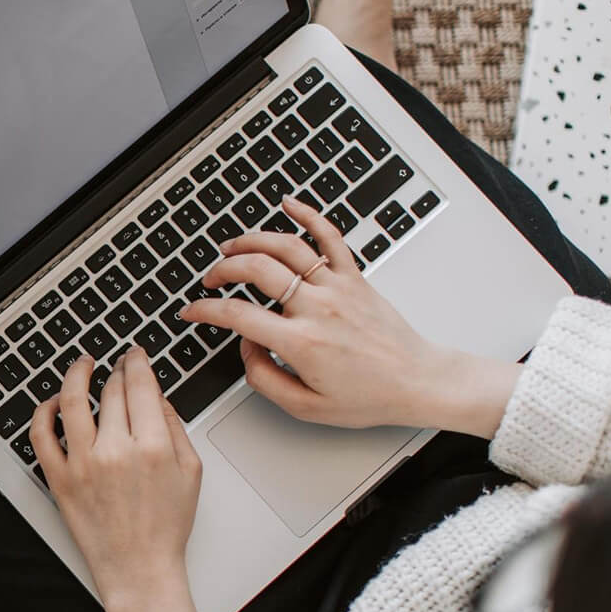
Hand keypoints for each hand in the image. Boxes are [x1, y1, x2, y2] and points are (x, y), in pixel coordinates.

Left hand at [31, 348, 208, 611]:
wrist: (139, 569)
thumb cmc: (166, 526)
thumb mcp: (190, 472)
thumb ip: (174, 427)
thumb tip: (156, 395)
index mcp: (152, 446)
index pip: (140, 385)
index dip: (136, 362)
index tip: (135, 355)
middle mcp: (115, 451)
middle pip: (111, 391)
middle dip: (116, 370)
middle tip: (117, 364)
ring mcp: (83, 464)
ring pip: (73, 401)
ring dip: (76, 375)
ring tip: (82, 365)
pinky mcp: (59, 479)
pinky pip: (41, 436)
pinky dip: (44, 412)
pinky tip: (53, 402)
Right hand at [180, 198, 520, 437]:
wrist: (418, 382)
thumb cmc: (369, 396)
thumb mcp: (306, 407)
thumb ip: (264, 378)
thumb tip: (246, 347)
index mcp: (302, 343)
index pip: (238, 316)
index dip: (205, 310)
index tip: (192, 311)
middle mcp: (318, 308)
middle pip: (257, 270)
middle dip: (223, 270)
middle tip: (211, 280)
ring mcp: (338, 287)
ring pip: (287, 247)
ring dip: (252, 240)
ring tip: (232, 246)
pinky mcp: (355, 278)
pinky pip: (330, 237)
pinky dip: (308, 214)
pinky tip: (289, 203)